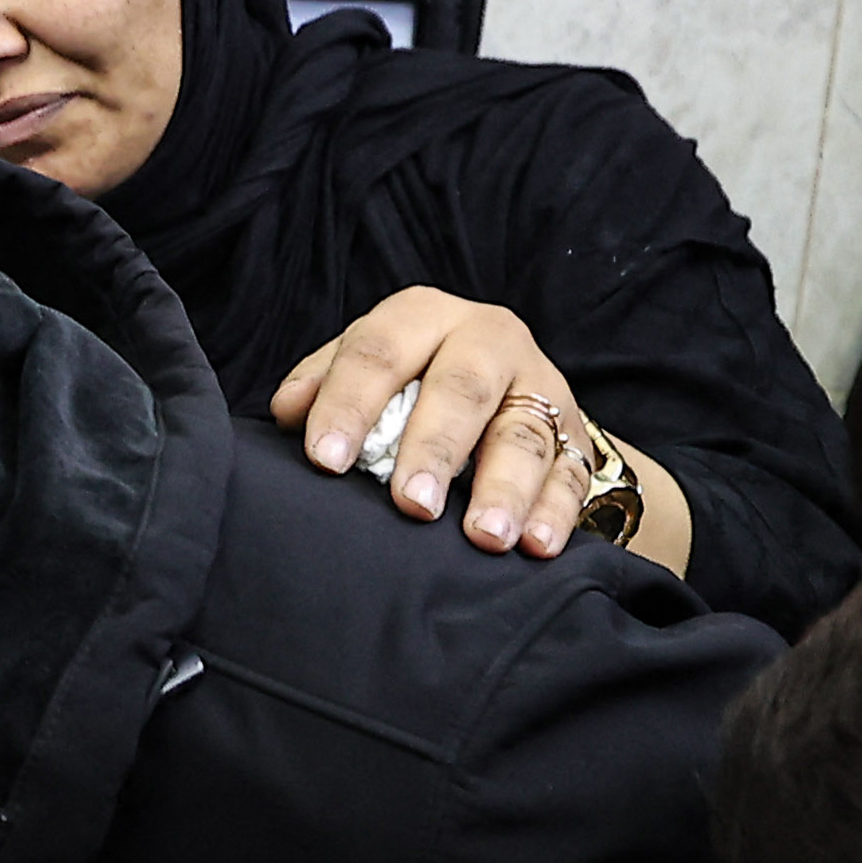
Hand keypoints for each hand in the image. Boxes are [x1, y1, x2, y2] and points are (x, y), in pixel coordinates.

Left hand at [272, 286, 604, 558]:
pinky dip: (556, 512)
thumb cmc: (415, 383)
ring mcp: (539, 387)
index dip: (350, 404)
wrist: (507, 391)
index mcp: (425, 317)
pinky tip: (536, 545)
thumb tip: (285, 413)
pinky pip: (571, 474)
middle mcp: (488, 339)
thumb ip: (325, 384)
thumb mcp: (372, 370)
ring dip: (505, 488)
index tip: (325, 461)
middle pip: (461, 388)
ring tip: (485, 536)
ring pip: (524, 433)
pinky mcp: (576, 437)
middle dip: (435, 448)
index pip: (381, 351)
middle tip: (412, 504)